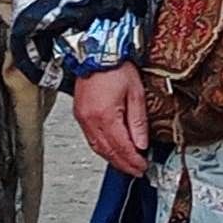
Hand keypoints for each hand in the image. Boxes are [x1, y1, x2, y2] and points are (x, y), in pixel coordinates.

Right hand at [73, 61, 148, 175]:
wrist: (96, 51)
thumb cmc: (115, 66)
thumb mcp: (136, 93)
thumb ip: (138, 121)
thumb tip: (142, 144)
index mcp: (105, 115)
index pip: (121, 147)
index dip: (133, 160)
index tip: (143, 166)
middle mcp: (90, 120)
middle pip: (108, 152)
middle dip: (123, 164)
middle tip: (136, 170)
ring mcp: (82, 118)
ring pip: (97, 148)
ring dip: (112, 159)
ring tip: (126, 164)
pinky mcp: (79, 114)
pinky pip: (90, 139)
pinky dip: (102, 148)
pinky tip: (111, 150)